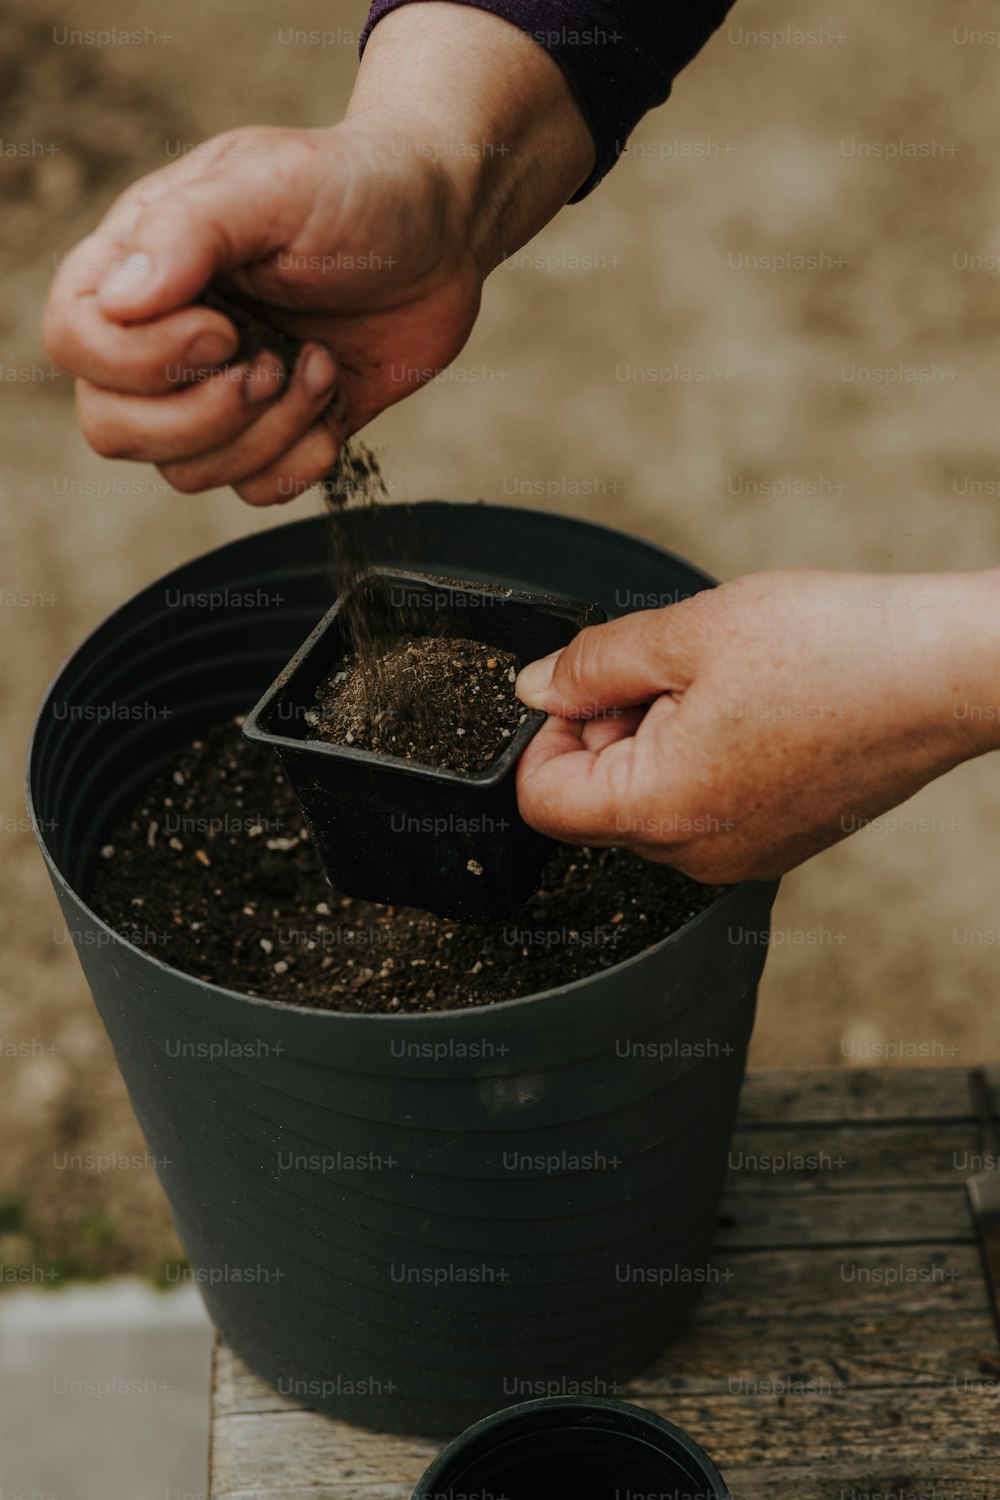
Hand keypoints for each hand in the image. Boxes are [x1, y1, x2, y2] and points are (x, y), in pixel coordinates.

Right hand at [42, 4, 592, 505]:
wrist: (445, 230)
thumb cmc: (355, 188)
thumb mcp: (273, 184)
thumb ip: (188, 231)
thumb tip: (121, 301)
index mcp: (142, 265)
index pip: (76, 340)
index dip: (140, 359)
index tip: (225, 325)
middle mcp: (166, 337)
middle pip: (113, 427)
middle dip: (202, 415)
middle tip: (273, 363)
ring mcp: (219, 391)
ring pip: (186, 471)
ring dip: (266, 432)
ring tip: (320, 365)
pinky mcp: (278, 430)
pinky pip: (253, 491)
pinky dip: (297, 466)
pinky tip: (334, 410)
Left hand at [515, 569, 999, 882]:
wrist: (945, 673)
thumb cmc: (833, 651)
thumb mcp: (686, 634)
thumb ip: (592, 666)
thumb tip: (537, 688)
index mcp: (661, 810)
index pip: (541, 800)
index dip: (546, 732)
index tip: (584, 684)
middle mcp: (698, 855)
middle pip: (595, 802)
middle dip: (607, 729)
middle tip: (669, 669)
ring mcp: (741, 857)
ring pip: (650, 802)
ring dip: (657, 739)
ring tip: (722, 685)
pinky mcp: (776, 843)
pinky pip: (703, 808)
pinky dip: (703, 758)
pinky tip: (752, 709)